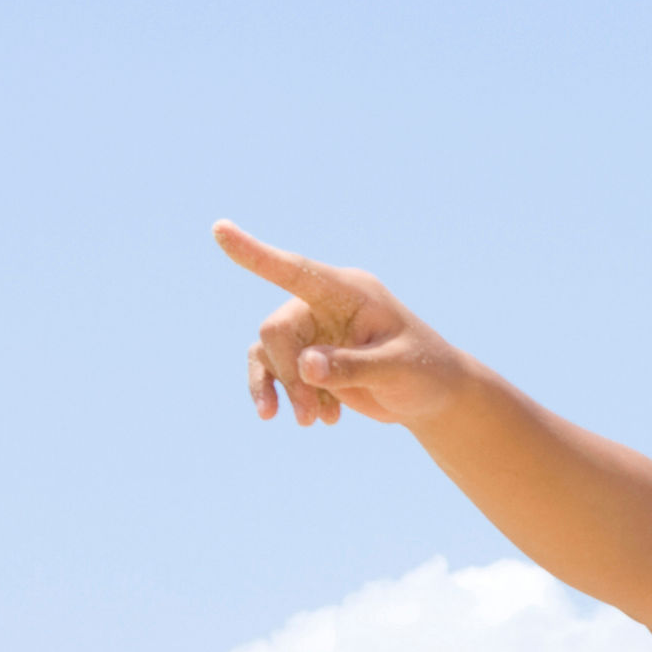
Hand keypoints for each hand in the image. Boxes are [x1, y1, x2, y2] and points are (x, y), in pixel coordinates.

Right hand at [222, 221, 462, 428]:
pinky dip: (290, 398)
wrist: (432, 396)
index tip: (220, 229)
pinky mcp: (307, 357)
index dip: (256, 253)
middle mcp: (323, 304)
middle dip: (287, 375)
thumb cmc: (425, 371)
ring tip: (312, 422)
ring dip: (284, 390)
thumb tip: (304, 365)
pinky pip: (274, 373)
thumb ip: (352, 367)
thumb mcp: (396, 369)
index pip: (295, 269)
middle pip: (276, 330)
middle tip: (309, 418)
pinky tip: (325, 419)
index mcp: (349, 291)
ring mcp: (313, 330)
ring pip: (268, 353)